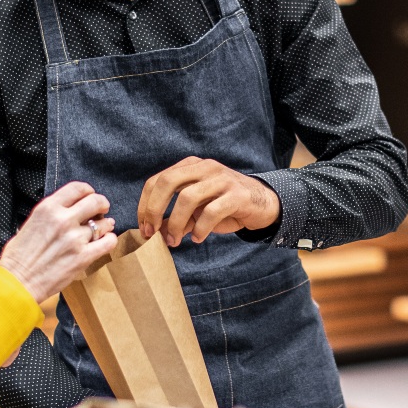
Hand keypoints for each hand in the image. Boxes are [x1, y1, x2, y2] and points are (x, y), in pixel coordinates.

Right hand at [0, 181, 116, 301]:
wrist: (18, 281)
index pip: (77, 188)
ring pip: (103, 223)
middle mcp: (63, 219)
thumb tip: (68, 210)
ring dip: (106, 224)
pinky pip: (108, 242)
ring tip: (104, 228)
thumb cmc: (19, 256)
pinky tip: (106, 240)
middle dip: (102, 204)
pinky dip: (110, 240)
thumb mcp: (31, 223)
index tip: (90, 195)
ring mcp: (75, 238)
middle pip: (95, 201)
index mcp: (48, 208)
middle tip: (102, 209)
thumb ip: (51, 214)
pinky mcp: (83, 257)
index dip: (88, 190)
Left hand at [137, 157, 279, 247]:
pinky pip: (211, 211)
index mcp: (191, 166)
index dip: (145, 204)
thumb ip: (176, 218)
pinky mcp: (236, 195)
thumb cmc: (225, 205)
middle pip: (168, 181)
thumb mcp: (197, 210)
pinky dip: (200, 228)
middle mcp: (205, 167)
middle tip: (151, 233)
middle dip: (154, 209)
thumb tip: (154, 232)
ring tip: (175, 241)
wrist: (263, 203)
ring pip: (188, 197)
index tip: (144, 227)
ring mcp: (221, 179)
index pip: (158, 180)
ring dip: (176, 223)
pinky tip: (197, 238)